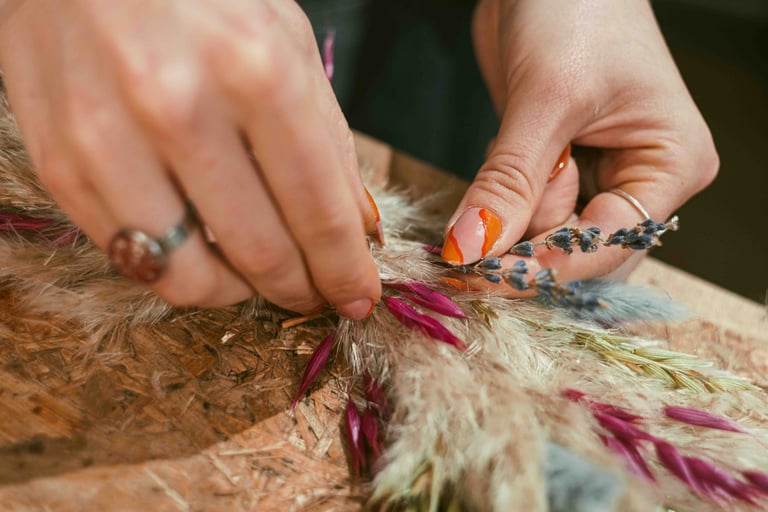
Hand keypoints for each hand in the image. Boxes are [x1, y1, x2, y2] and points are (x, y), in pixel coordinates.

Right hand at [0, 0, 380, 317]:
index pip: (318, 210)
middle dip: (299, 288)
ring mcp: (107, 139)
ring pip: (188, 277)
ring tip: (251, 270)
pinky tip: (196, 238)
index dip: (344, 270)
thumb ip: (329, 142)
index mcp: (256, 72)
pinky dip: (176, 263)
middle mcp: (179, 108)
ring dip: (235, 289)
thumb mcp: (287, 44)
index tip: (358, 297)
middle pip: (260, 253)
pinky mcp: (58, 163)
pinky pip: (131, 255)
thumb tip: (357, 229)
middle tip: (312, 291)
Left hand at [443, 0, 717, 289]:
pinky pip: (523, 210)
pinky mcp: (554, 167)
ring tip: (487, 192)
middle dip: (525, 250)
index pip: (611, 241)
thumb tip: (471, 248)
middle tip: (468, 255)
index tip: (490, 278)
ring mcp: (595, 175)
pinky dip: (497, 209)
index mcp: (670, 164)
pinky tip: (487, 187)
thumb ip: (510, 181)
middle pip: (580, 249)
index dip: (551, 266)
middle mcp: (639, 179)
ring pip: (545, 234)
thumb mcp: (544, 99)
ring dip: (506, 227)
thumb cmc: (575, 11)